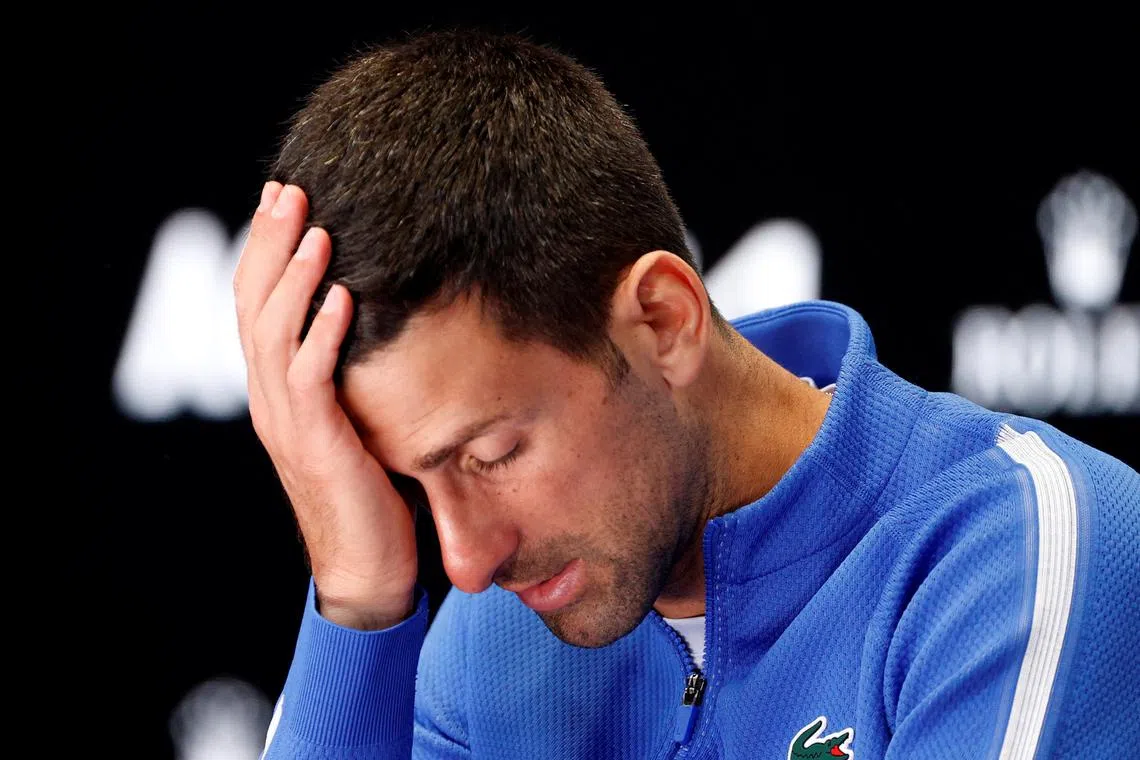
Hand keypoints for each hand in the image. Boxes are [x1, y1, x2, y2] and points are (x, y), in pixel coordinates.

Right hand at [234, 182, 417, 629]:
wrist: (368, 571)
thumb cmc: (374, 494)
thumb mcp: (360, 420)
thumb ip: (355, 373)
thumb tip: (383, 319)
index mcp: (278, 390)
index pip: (259, 304)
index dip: (267, 250)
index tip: (283, 198)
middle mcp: (271, 399)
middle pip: (255, 305)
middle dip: (271, 244)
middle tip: (290, 189)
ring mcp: (287, 423)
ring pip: (274, 333)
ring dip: (296, 277)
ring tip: (317, 227)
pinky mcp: (316, 446)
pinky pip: (311, 380)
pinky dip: (323, 335)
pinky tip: (343, 297)